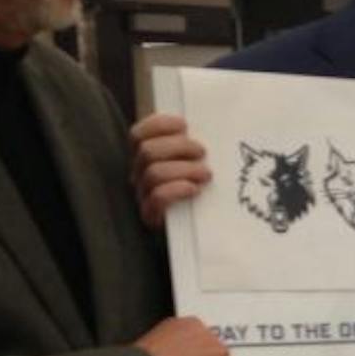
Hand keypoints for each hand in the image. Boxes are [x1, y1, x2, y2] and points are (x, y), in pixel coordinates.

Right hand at [131, 112, 210, 228]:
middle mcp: (139, 174)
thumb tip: (216, 122)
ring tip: (206, 175)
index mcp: (146, 157)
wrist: (203, 233)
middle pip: (147, 150)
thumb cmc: (204, 193)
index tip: (184, 125)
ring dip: (184, 169)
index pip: (138, 134)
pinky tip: (195, 190)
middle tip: (202, 153)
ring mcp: (143, 196)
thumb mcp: (199, 163)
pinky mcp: (152, 216)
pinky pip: (157, 198)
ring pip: (153, 172)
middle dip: (178, 147)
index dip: (159, 125)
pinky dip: (177, 189)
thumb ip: (197, 145)